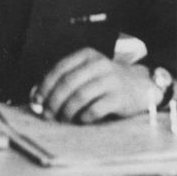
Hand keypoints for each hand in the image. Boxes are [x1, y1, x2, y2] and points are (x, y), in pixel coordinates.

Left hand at [32, 47, 159, 123]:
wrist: (139, 86)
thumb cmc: (104, 82)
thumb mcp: (86, 73)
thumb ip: (64, 81)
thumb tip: (37, 99)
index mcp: (87, 55)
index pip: (60, 69)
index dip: (45, 86)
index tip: (37, 102)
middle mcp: (99, 64)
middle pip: (68, 83)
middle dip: (54, 102)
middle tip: (48, 115)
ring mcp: (111, 79)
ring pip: (80, 96)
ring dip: (67, 112)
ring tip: (63, 120)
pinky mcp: (120, 97)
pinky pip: (95, 109)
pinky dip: (83, 117)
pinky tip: (81, 120)